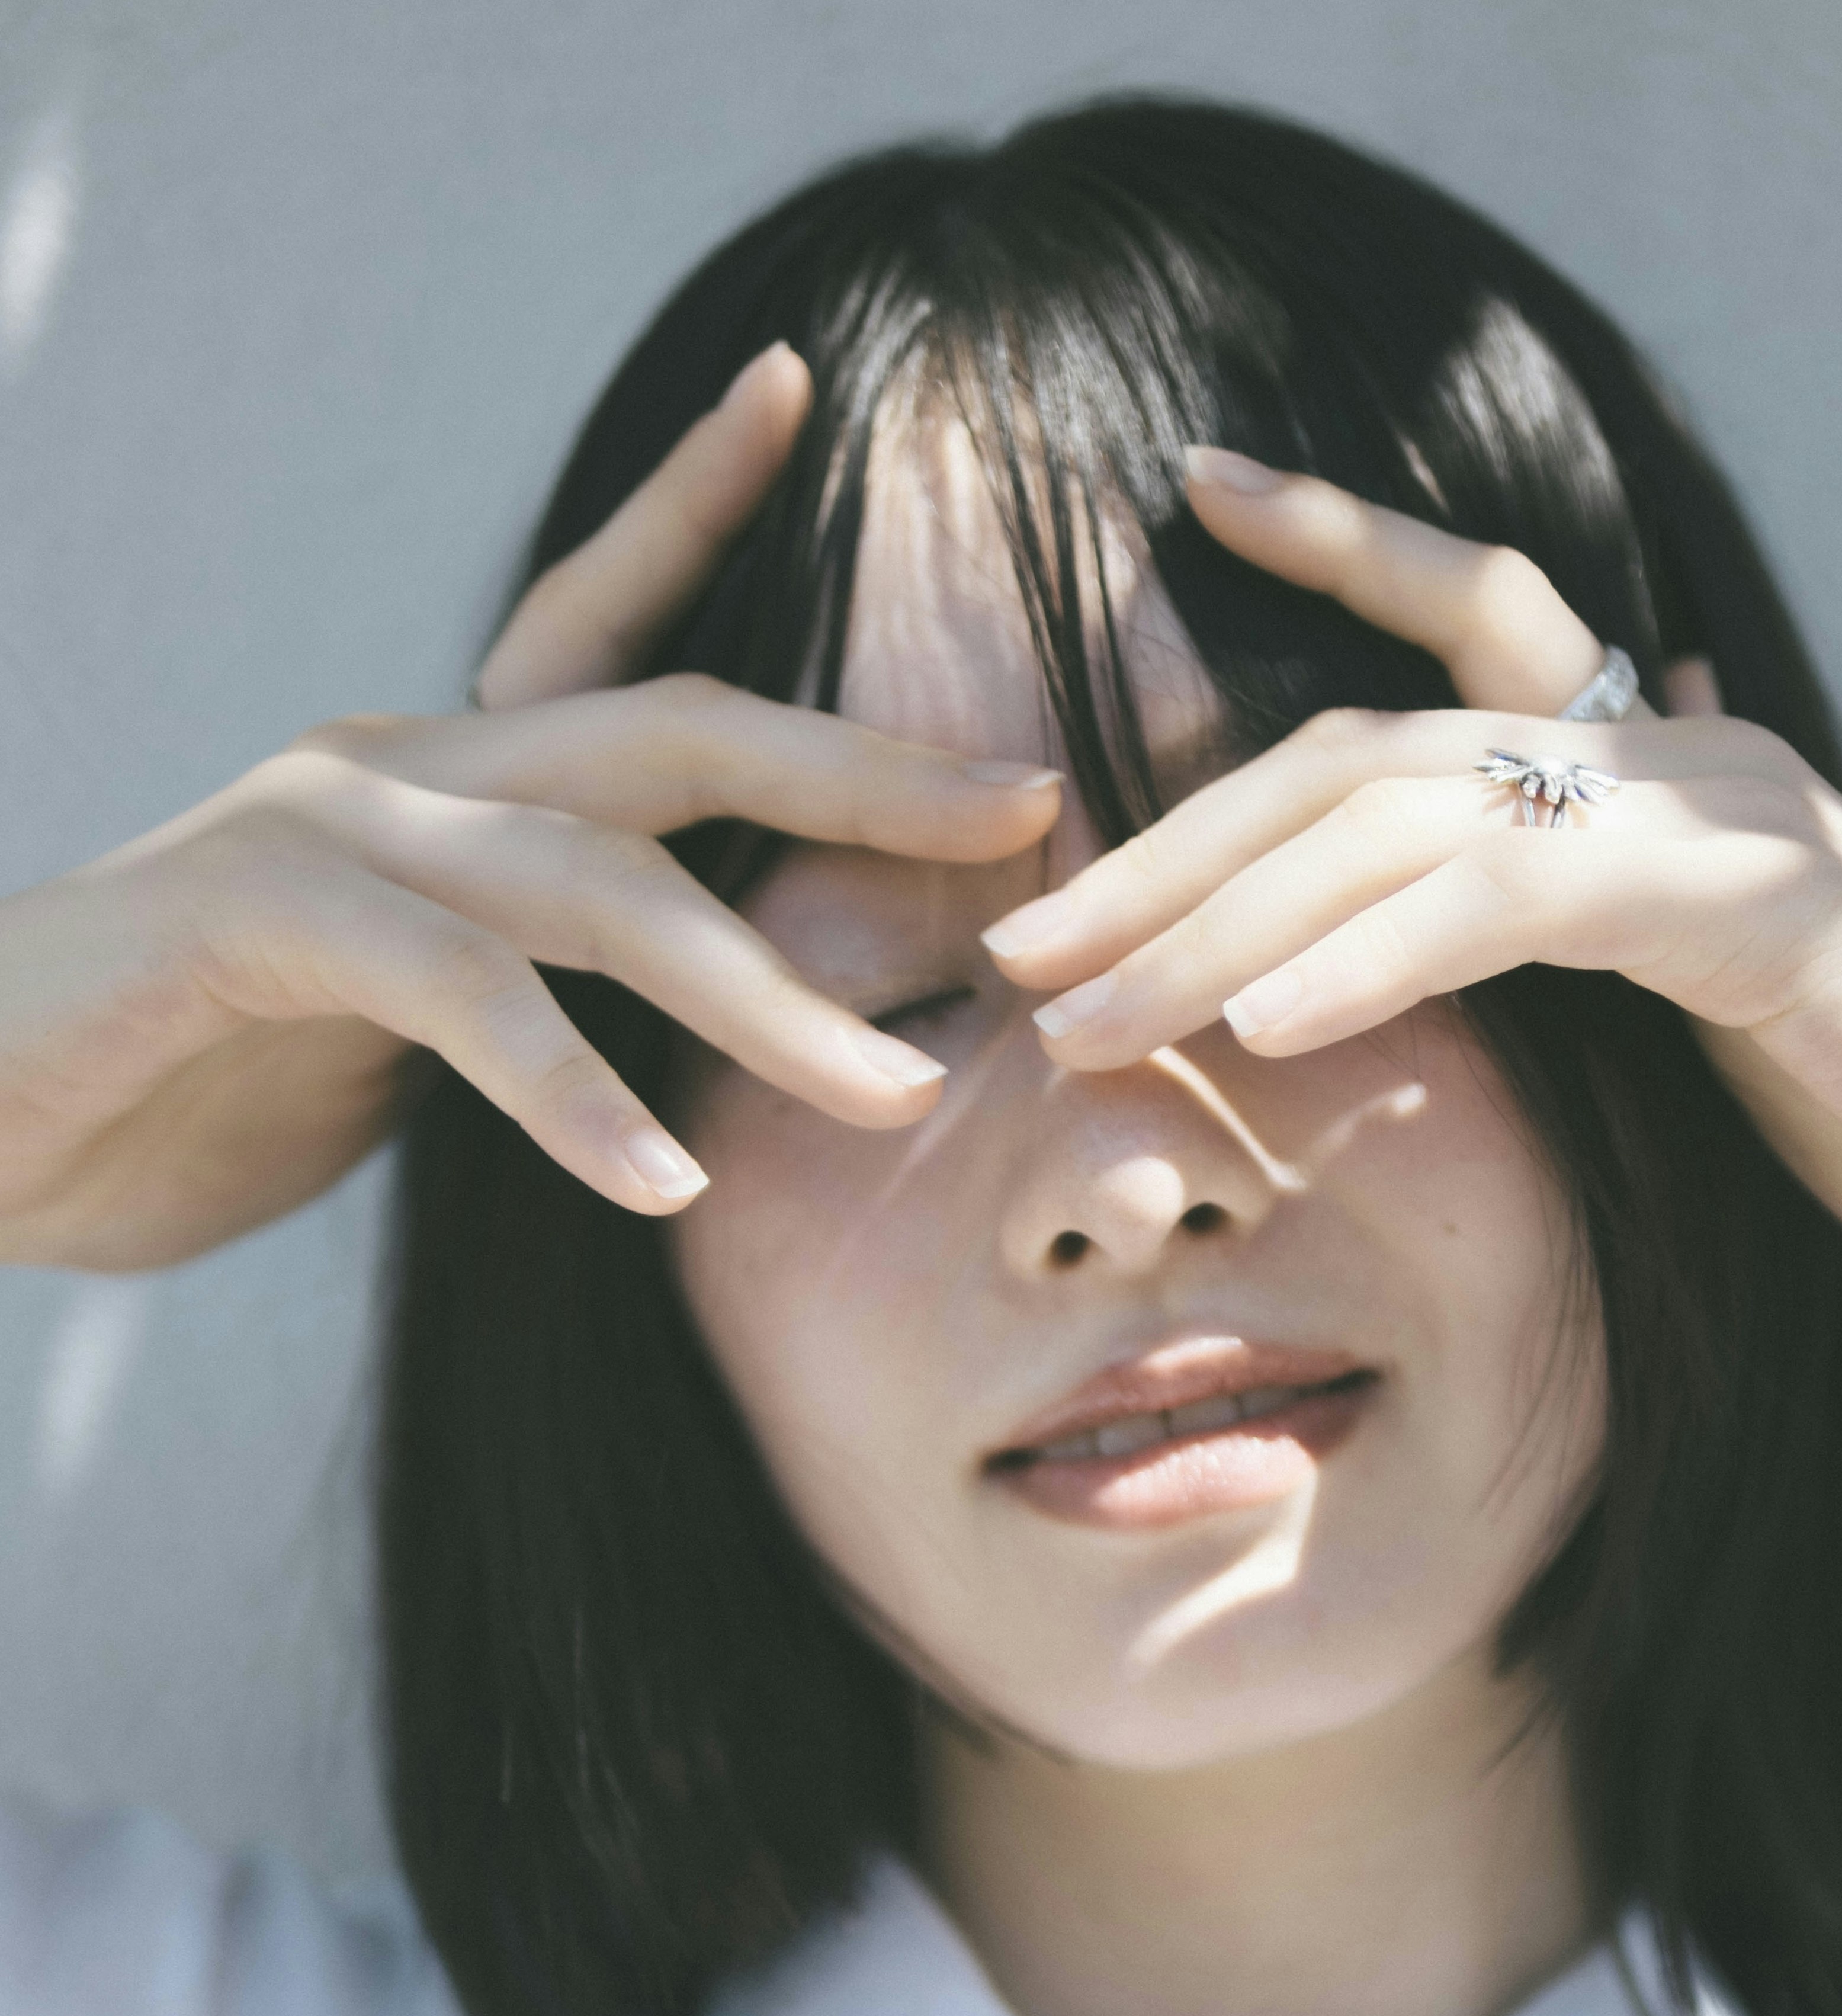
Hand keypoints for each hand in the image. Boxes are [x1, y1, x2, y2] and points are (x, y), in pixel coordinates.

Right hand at [0, 343, 1062, 1271]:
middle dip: (854, 769)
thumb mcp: (404, 1036)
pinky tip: (661, 1179)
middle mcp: (395, 769)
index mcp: (439, 779)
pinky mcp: (253, 923)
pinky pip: (455, 996)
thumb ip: (535, 993)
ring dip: (760, 993)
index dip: (693, 502)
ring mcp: (322, 832)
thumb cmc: (193, 1080)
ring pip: (592, 882)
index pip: (592, 619)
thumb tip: (705, 1036)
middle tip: (1026, 808)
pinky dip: (569, 1090)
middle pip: (665, 728)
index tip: (795, 388)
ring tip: (893, 1093)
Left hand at [982, 451, 1841, 1345]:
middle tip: (1021, 944)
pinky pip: (1521, 907)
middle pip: (1359, 757)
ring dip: (1218, 927)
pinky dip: (1378, 957)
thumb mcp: (1684, 1012)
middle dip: (1171, 848)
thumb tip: (1451, 928)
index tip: (1192, 488)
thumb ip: (1572, 942)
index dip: (1335, 538)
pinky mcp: (1752, 907)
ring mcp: (1711, 812)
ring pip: (1405, 828)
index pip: (1470, 608)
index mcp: (1643, 761)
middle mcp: (1665, 750)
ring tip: (1078, 1018)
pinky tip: (1261, 1019)